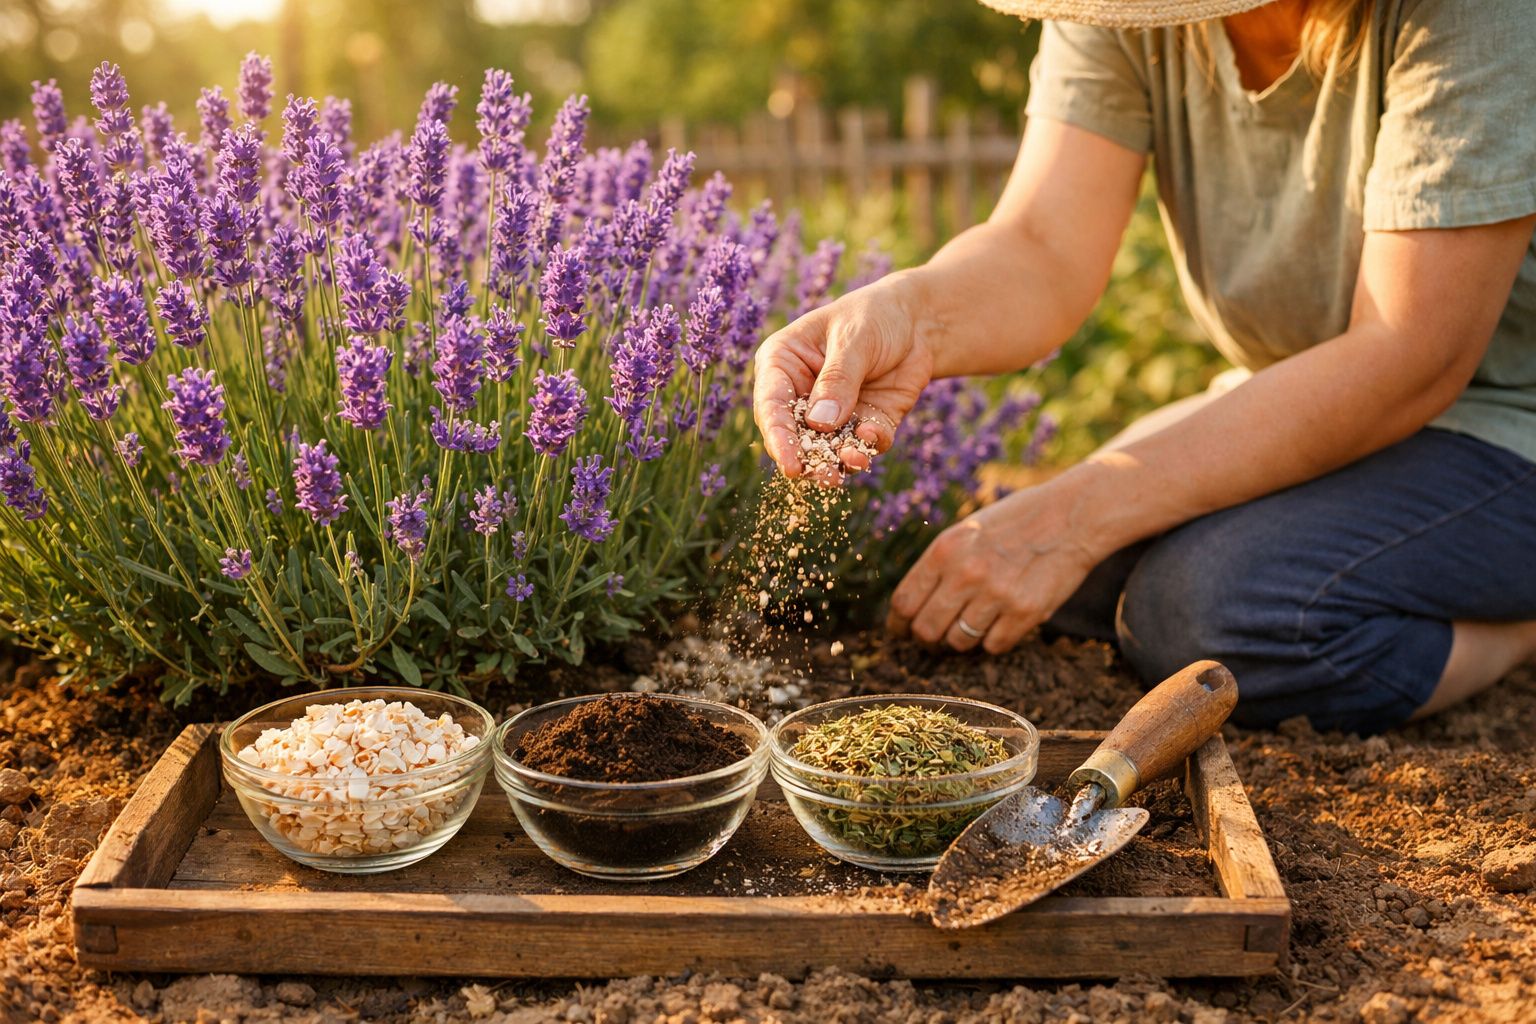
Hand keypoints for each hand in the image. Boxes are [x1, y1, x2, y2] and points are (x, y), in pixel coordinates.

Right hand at [753, 274, 933, 479]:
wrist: (917, 320)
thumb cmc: (874, 315)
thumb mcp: (854, 338)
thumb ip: (838, 379)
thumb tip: (820, 424)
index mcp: (782, 364)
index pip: (772, 406)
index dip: (779, 437)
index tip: (791, 465)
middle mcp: (801, 394)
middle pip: (796, 436)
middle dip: (810, 458)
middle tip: (825, 476)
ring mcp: (833, 413)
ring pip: (828, 448)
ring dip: (840, 460)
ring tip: (856, 461)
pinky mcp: (864, 424)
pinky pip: (863, 445)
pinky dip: (868, 447)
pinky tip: (873, 437)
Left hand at [887, 480, 1103, 653]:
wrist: (1072, 516)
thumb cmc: (1017, 520)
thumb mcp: (968, 530)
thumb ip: (941, 563)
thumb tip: (914, 604)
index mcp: (945, 550)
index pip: (904, 602)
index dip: (898, 624)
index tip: (900, 631)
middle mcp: (966, 573)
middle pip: (926, 629)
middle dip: (927, 638)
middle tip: (935, 636)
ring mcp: (996, 595)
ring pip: (959, 642)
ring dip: (962, 638)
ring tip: (975, 621)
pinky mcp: (1025, 613)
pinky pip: (993, 646)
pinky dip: (993, 640)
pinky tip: (1002, 621)